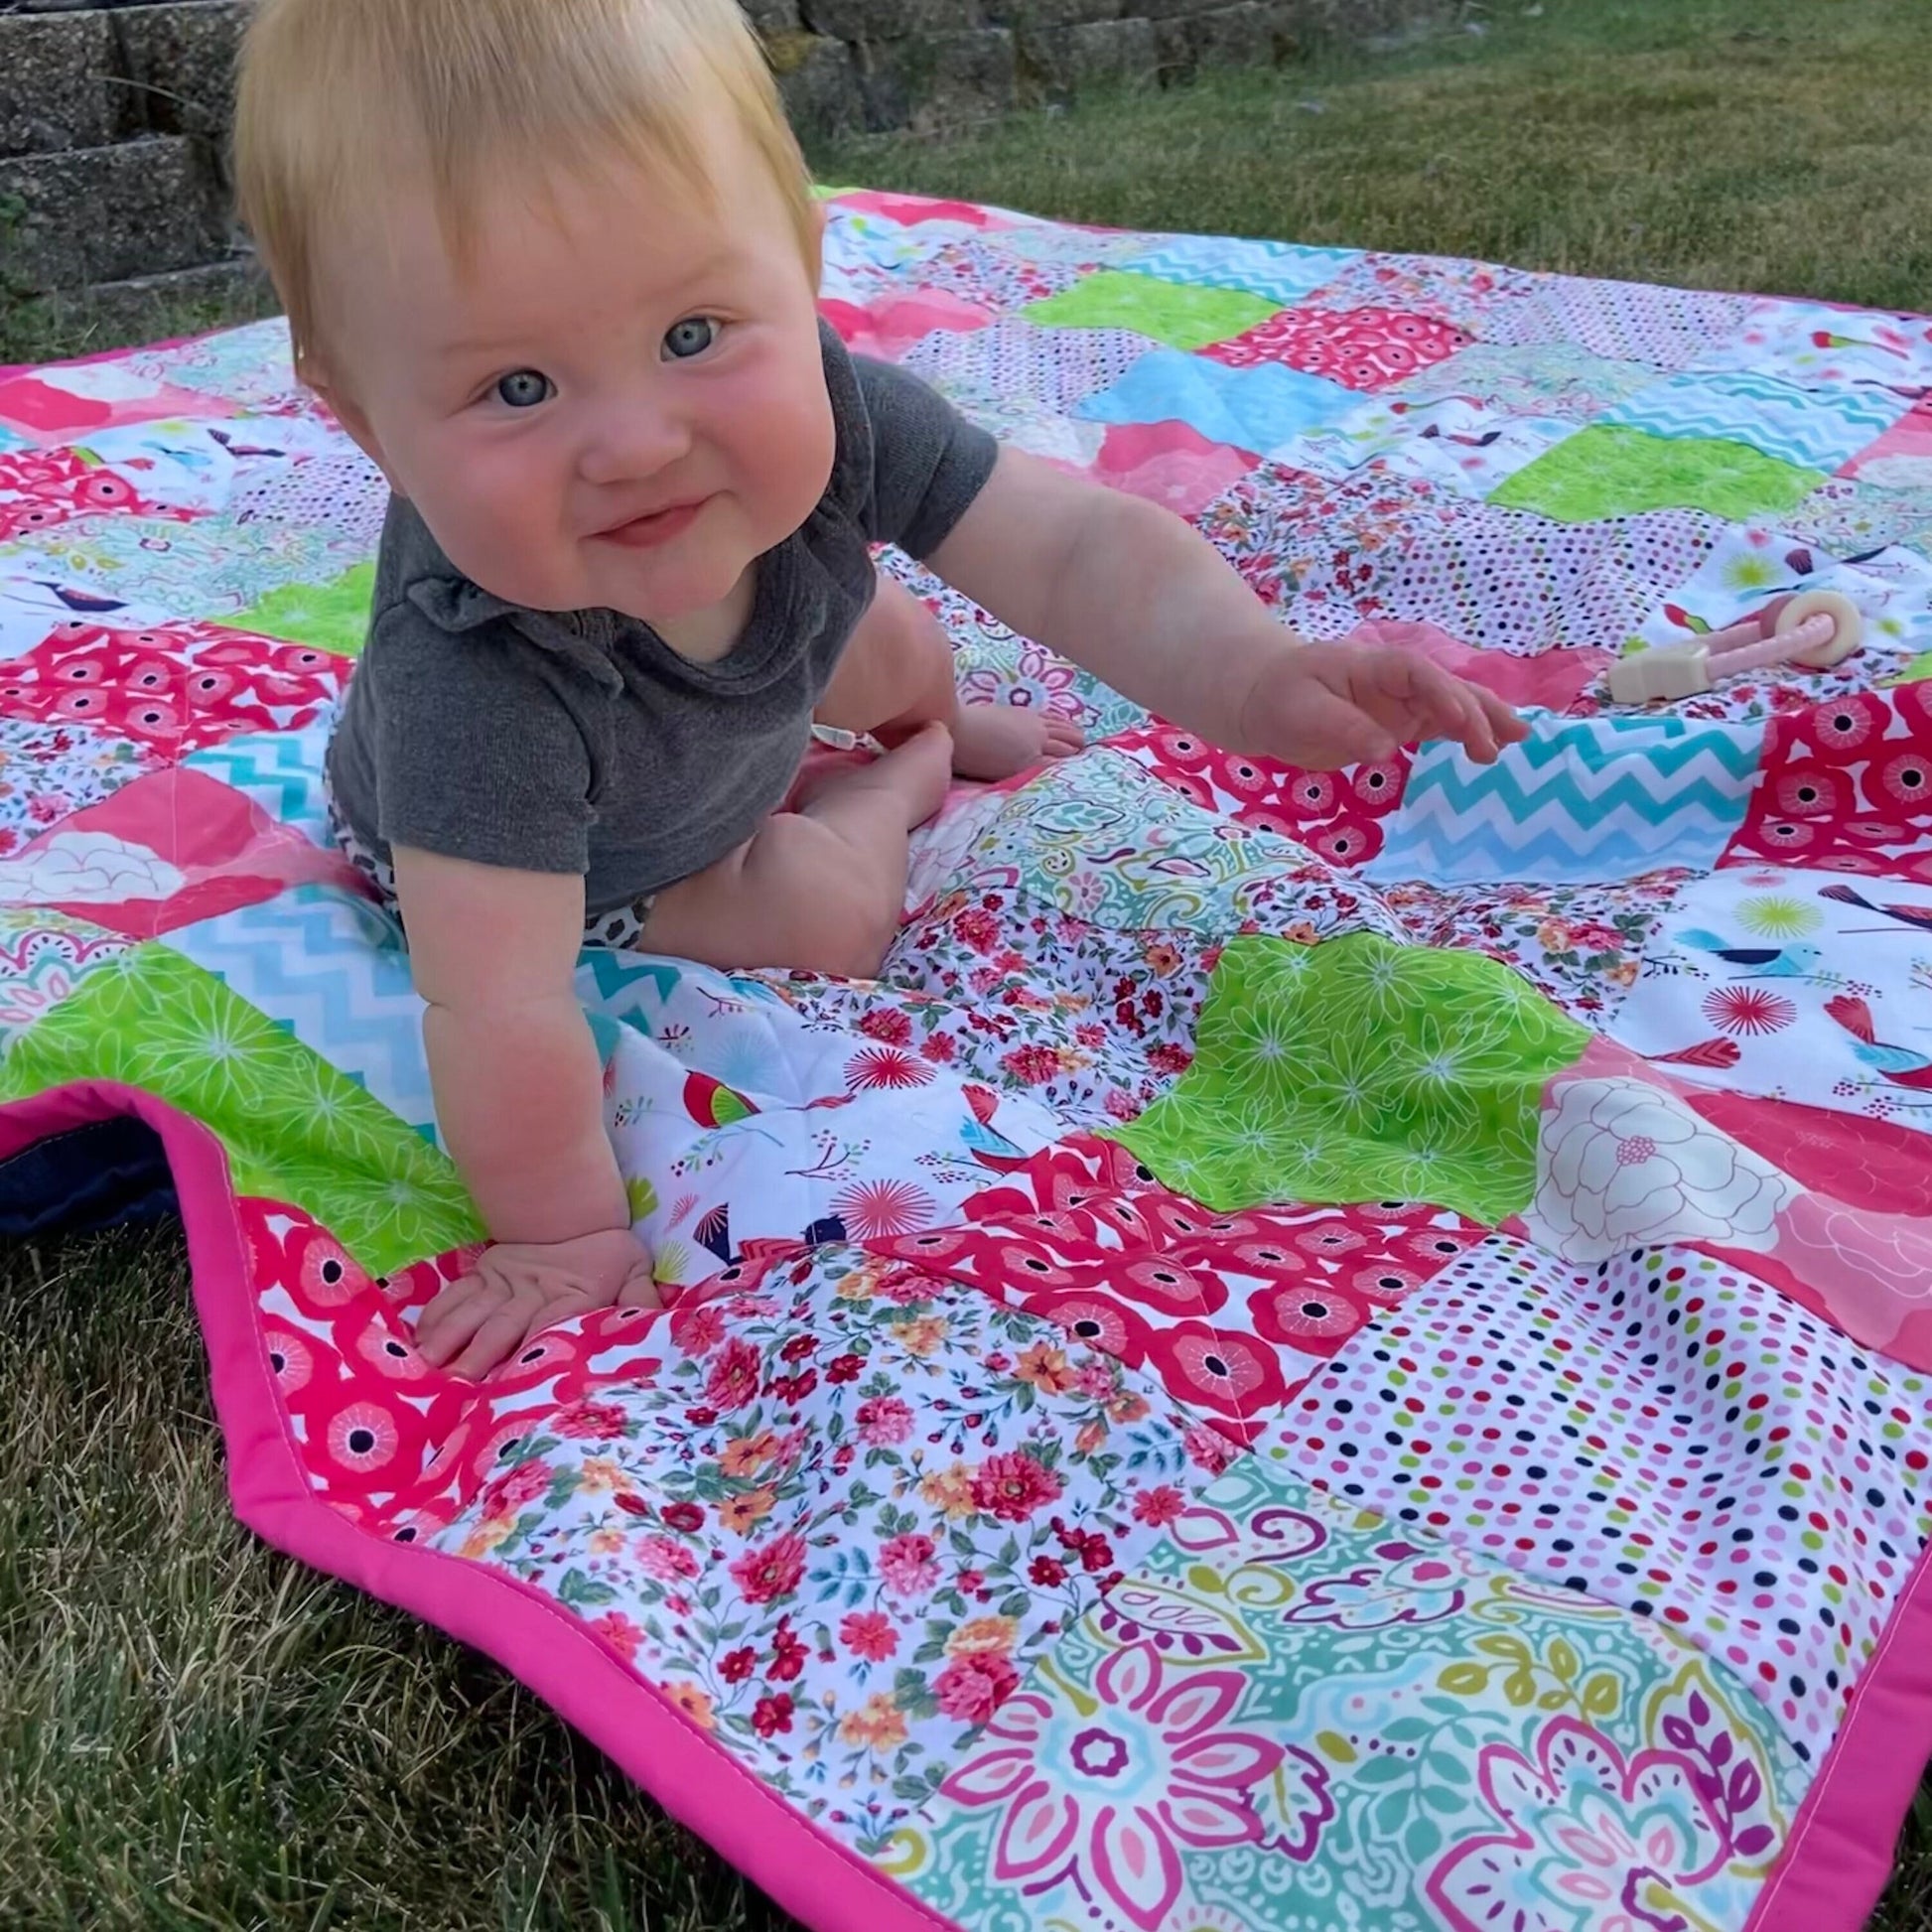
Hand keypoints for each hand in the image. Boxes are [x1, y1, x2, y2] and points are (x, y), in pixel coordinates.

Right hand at [414, 1228, 659, 1379]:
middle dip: (479, 1354)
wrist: (577, 1211)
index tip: (513, 1381)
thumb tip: (656, 1322)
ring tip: (426, 1366)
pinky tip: (415, 1340)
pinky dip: (435, 1315)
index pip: (551, 1325)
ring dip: (448, 1338)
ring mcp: (503, 1280)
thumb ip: (642, 1300)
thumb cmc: (608, 1256)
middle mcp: (531, 1291)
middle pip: (502, 1325)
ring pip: (472, 1311)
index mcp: (570, 1296)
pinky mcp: (483, 1271)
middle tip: (454, 1384)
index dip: (532, 1350)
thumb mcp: (636, 1273)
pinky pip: (455, 1294)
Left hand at [1239, 643, 1529, 769]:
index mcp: (1371, 665)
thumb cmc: (1280, 698)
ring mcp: (1401, 701)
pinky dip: (1466, 734)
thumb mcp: (1300, 713)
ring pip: (1452, 705)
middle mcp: (1395, 681)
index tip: (1460, 722)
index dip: (1440, 695)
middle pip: (1444, 688)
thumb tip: (1386, 750)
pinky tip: (1491, 747)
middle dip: (1475, 713)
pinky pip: (1440, 725)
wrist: (1264, 699)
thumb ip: (1343, 728)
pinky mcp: (1400, 722)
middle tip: (1499, 743)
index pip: (1415, 674)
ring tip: (1518, 739)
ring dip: (1483, 720)